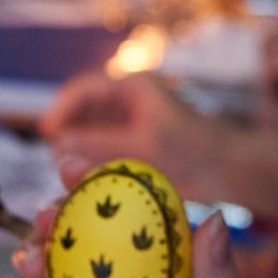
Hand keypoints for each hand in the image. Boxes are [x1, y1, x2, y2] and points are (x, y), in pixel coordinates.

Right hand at [43, 72, 277, 215]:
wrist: (229, 171)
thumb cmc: (195, 148)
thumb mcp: (146, 145)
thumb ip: (102, 144)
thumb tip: (58, 144)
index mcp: (131, 87)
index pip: (84, 89)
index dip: (62, 108)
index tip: (48, 132)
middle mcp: (124, 103)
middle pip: (79, 114)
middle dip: (65, 136)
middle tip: (54, 163)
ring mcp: (124, 128)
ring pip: (86, 138)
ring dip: (75, 157)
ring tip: (65, 179)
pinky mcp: (127, 152)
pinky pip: (98, 157)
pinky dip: (88, 171)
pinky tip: (81, 191)